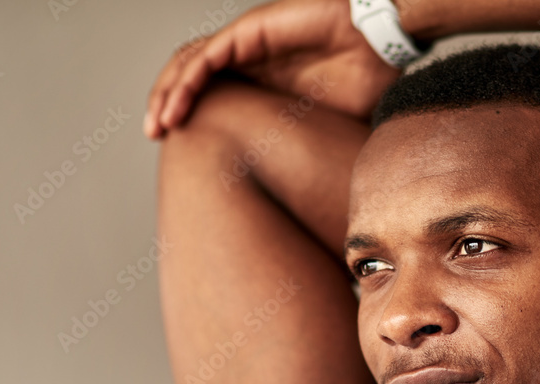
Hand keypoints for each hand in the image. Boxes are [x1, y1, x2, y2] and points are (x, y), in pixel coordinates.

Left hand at [144, 0, 400, 138]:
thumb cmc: (366, 78)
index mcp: (261, 79)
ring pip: (189, 65)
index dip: (189, 117)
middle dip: (166, 103)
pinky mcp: (248, 32)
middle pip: (190, 77)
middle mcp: (247, 59)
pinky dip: (186, 82)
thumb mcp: (330, 128)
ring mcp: (245, 43)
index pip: (211, 93)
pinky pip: (205, 57)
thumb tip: (322, 195)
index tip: (180, 149)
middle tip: (155, 135)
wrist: (384, 42)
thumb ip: (315, 150)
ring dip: (167, 93)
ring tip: (157, 124)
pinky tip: (175, 106)